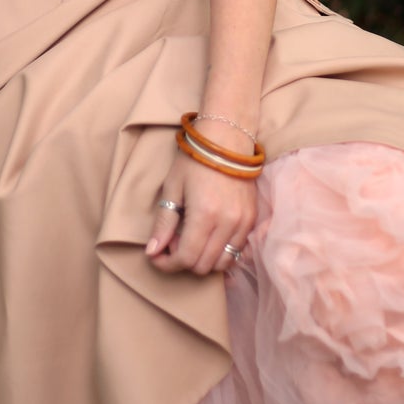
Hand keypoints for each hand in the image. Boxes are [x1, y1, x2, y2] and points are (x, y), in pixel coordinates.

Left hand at [144, 149, 256, 276]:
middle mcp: (227, 223)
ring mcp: (243, 223)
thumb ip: (163, 223)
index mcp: (204, 214)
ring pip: (222, 263)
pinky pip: (236, 250)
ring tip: (190, 238)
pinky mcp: (252, 220)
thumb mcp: (172, 188)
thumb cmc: (195, 159)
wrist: (227, 138)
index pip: (186, 258)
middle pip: (203, 265)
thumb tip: (152, 252)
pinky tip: (208, 236)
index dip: (167, 264)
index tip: (157, 256)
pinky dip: (220, 252)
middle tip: (172, 242)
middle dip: (183, 261)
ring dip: (202, 259)